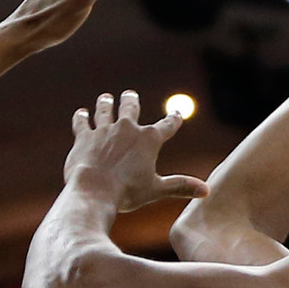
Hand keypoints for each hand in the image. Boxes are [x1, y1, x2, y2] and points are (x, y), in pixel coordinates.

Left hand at [65, 91, 211, 211]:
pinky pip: (82, 122)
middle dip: (131, 100)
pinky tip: (81, 114)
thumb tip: (206, 191)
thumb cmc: (127, 192)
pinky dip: (82, 118)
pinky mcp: (84, 137)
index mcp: (149, 139)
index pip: (167, 125)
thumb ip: (180, 186)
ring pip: (105, 110)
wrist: (95, 191)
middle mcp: (127, 128)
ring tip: (106, 98)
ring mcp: (104, 130)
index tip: (177, 115)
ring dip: (106, 103)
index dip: (174, 119)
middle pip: (130, 108)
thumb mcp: (156, 190)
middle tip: (130, 95)